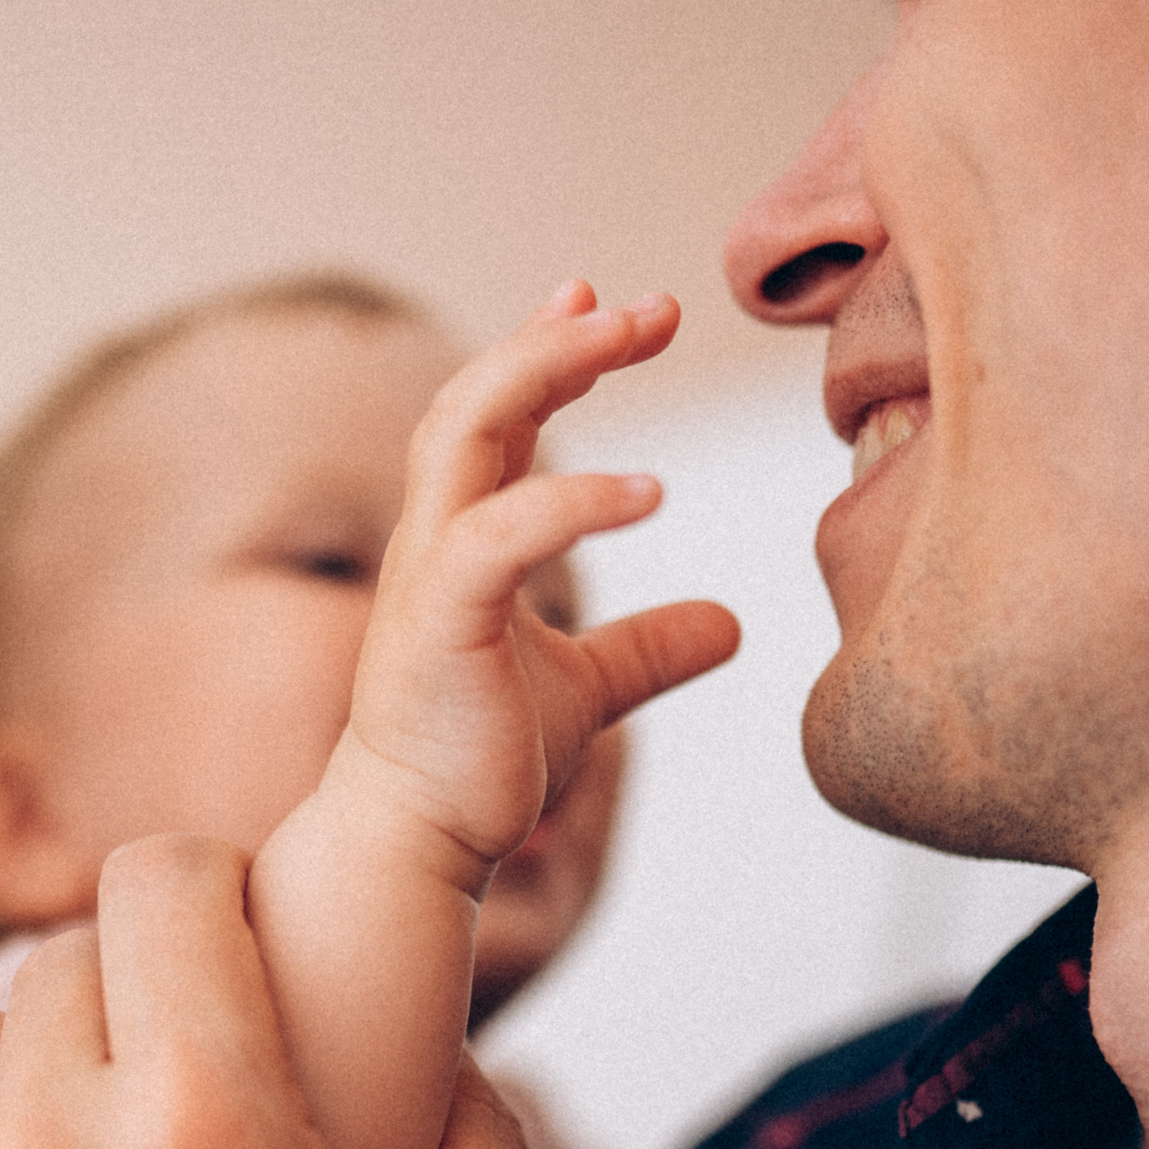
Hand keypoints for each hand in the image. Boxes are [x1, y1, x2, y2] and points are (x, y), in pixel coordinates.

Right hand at [336, 278, 739, 893]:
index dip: (547, 349)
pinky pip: (498, 536)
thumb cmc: (479, 760)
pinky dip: (570, 500)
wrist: (417, 842)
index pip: (495, 415)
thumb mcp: (588, 690)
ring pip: (466, 430)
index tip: (613, 305)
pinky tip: (650, 493)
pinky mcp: (438, 622)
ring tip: (631, 332)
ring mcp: (429, 574)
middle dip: (557, 337)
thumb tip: (731, 624)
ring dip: (545, 367)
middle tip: (652, 308)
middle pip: (477, 397)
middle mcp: (435, 538)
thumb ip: (649, 649)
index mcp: (462, 539)